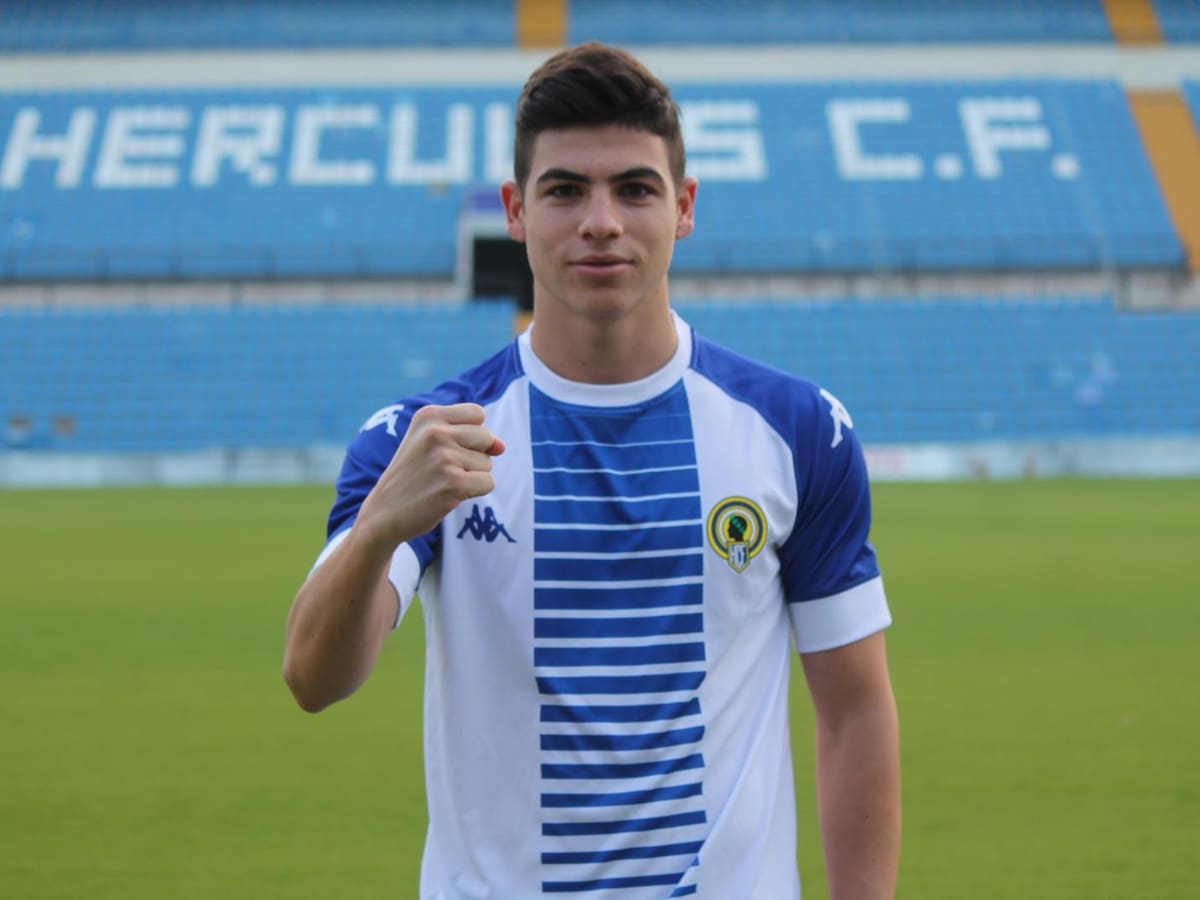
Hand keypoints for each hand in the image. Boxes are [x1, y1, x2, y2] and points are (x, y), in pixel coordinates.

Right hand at [355, 403, 504, 550]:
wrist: (384, 513)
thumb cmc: (414, 476)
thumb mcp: (431, 443)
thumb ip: (471, 436)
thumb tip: (502, 447)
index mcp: (428, 415)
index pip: (477, 414)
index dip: (471, 435)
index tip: (445, 448)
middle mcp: (435, 432)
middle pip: (486, 438)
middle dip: (473, 457)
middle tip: (441, 469)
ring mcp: (444, 458)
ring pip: (488, 463)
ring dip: (471, 477)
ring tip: (440, 482)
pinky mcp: (453, 484)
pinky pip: (488, 483)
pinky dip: (474, 492)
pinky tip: (448, 495)